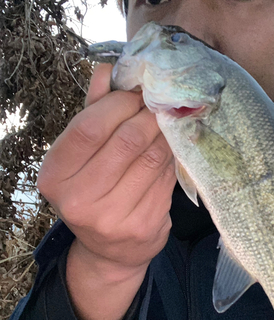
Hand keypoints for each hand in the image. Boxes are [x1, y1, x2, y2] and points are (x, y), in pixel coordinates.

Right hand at [37, 64, 175, 319]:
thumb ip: (92, 112)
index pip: (88, 127)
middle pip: (125, 140)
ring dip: (164, 133)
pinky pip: (166, 178)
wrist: (110, 250)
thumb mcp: (82, 155)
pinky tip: (170, 150)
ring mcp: (113, 218)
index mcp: (56, 177)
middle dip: (148, 114)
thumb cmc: (93, 191)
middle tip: (159, 103)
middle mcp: (79, 201)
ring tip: (167, 122)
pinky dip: (171, 157)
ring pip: (152, 157)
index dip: (118, 103)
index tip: (136, 93)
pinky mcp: (145, 227)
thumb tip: (108, 69)